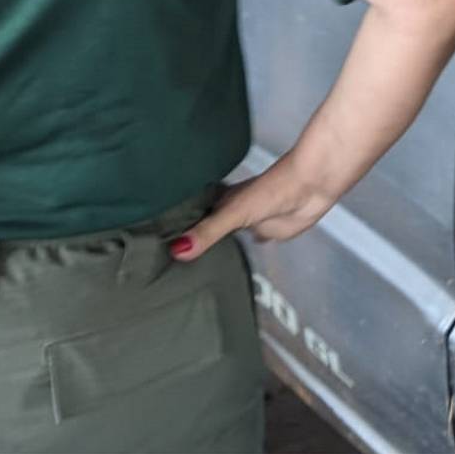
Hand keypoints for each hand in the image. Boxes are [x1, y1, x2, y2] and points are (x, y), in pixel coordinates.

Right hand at [168, 152, 343, 260]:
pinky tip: (218, 264)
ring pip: (220, 238)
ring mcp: (245, 222)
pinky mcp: (263, 232)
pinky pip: (242, 245)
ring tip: (180, 266)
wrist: (310, 187)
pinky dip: (231, 252)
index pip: (186, 216)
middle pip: (201, 228)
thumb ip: (208, 232)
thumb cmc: (271, 190)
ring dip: (207, 247)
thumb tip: (177, 251)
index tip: (143, 243)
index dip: (168, 227)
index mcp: (217, 200)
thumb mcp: (234, 213)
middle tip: (154, 263)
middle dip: (184, 241)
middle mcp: (227, 211)